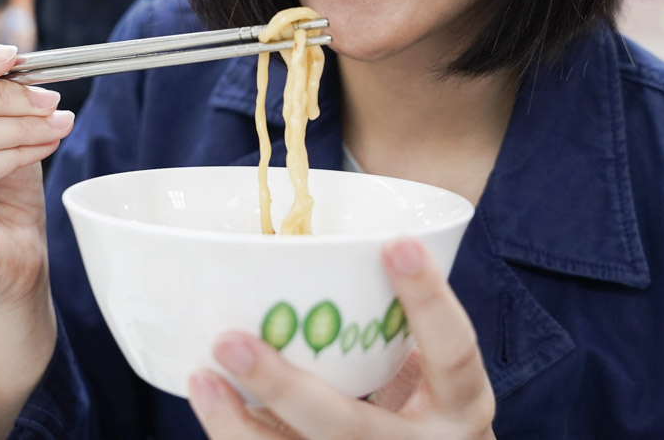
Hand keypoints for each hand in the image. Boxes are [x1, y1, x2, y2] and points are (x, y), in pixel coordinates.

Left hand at [187, 239, 496, 439]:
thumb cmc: (426, 404)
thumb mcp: (432, 370)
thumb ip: (392, 326)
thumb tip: (317, 244)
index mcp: (460, 406)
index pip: (455, 353)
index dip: (430, 300)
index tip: (397, 243)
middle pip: (348, 427)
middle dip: (285, 388)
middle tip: (233, 341)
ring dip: (240, 423)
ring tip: (203, 376)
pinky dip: (235, 433)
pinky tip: (211, 397)